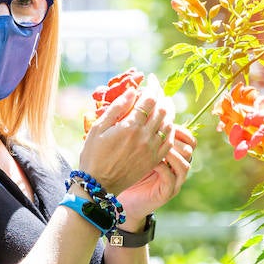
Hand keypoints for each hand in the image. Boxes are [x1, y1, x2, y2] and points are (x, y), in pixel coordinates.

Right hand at [78, 75, 179, 193]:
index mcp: (131, 127)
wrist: (99, 184)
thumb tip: (132, 90)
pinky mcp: (154, 159)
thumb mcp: (99, 128)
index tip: (152, 79)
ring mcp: (152, 149)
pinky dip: (170, 128)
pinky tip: (166, 122)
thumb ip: (117, 108)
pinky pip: (169, 140)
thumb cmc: (94, 155)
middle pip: (162, 109)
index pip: (150, 100)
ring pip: (169, 124)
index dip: (153, 87)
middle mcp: (145, 137)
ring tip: (164, 102)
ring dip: (169, 110)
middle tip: (158, 88)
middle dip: (162, 95)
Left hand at [116, 123, 195, 225]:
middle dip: (176, 137)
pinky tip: (151, 161)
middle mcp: (175, 165)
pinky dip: (163, 167)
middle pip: (189, 147)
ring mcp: (173, 180)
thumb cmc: (122, 167)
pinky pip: (171, 177)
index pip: (184, 136)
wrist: (115, 195)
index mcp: (171, 152)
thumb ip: (140, 128)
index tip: (163, 118)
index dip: (177, 126)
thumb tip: (138, 104)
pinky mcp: (167, 192)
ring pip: (185, 163)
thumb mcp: (131, 145)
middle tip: (161, 129)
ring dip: (172, 152)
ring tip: (156, 146)